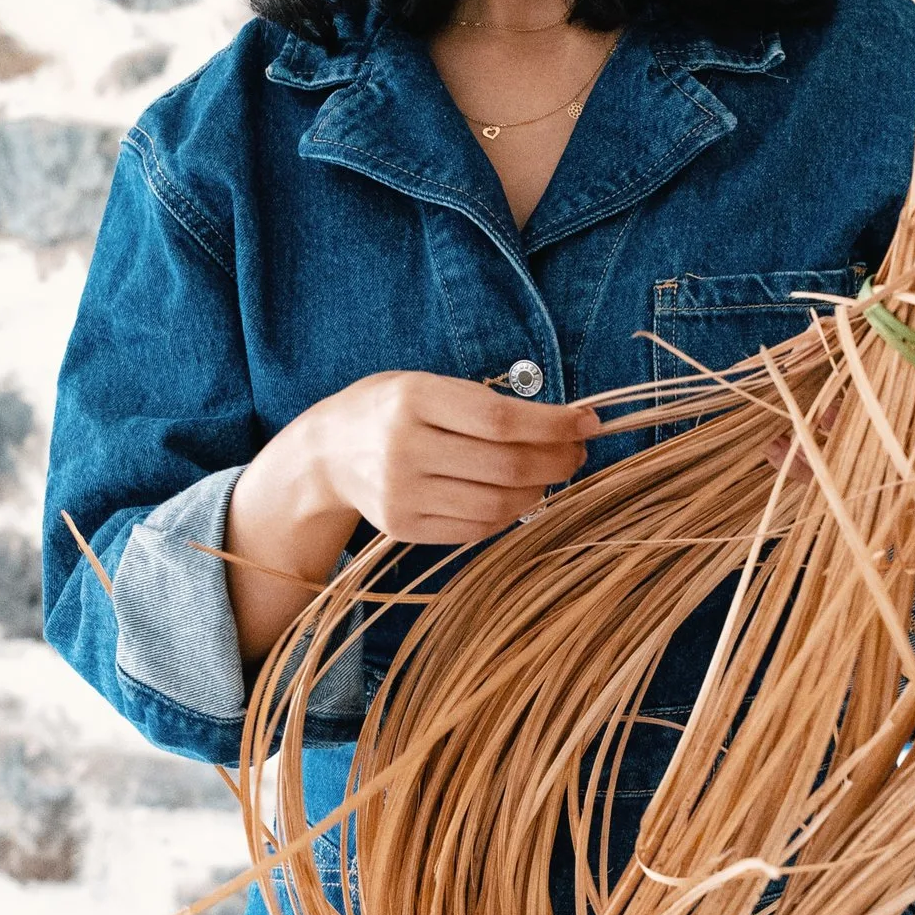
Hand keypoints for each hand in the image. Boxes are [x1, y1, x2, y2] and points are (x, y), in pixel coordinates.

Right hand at [226, 372, 595, 664]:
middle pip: (505, 466)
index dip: (554, 426)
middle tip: (576, 454)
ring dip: (538, 492)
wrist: (326, 453)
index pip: (501, 420)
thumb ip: (484, 403)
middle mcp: (404, 447)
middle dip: (556, 461)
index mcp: (414, 398)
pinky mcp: (402, 527)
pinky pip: (474, 529)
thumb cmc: (390, 410)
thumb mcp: (426, 385)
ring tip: (549, 476)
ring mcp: (401, 493)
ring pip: (496, 504)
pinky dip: (508, 515)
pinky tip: (516, 498)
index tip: (588, 424)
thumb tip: (564, 425)